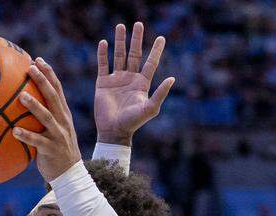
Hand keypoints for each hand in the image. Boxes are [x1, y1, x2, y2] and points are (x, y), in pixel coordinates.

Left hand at [13, 58, 82, 182]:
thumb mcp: (53, 130)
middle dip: (43, 81)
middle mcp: (63, 122)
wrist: (70, 173)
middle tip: (30, 68)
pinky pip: (38, 142)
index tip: (37, 59)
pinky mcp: (52, 150)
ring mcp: (58, 135)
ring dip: (34, 106)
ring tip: (21, 96)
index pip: (57, 89)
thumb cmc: (56, 150)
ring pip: (47, 117)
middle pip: (53, 97)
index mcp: (63, 115)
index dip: (49, 74)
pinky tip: (14, 131)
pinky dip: (26, 136)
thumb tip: (18, 103)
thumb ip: (41, 116)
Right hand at [94, 22, 175, 145]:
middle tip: (138, 24)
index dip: (156, 50)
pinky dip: (103, 54)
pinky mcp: (103, 83)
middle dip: (136, 39)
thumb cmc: (134, 122)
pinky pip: (103, 65)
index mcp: (142, 84)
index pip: (151, 62)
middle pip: (134, 54)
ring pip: (118, 55)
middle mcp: (130, 79)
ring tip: (120, 26)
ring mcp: (116, 80)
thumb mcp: (150, 108)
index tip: (161, 37)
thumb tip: (172, 78)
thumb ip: (160, 93)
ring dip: (120, 41)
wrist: (114, 130)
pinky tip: (104, 42)